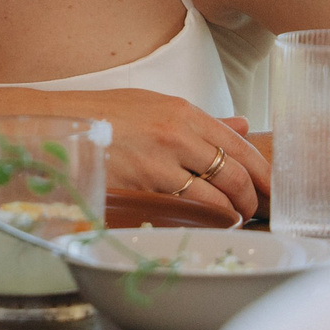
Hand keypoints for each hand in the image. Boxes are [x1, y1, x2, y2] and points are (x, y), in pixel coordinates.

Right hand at [66, 89, 267, 223]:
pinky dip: (204, 221)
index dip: (263, 170)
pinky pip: (186, 210)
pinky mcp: (142, 186)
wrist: (56, 127)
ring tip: (234, 221)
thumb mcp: (153, 105)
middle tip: (256, 209)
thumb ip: (199, 120)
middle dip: (252, 198)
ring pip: (215, 197)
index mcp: (183, 110)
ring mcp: (160, 162)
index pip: (240, 144)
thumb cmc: (102, 115)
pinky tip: (207, 225)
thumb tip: (241, 125)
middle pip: (235, 173)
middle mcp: (177, 134)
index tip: (272, 186)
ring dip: (231, 214)